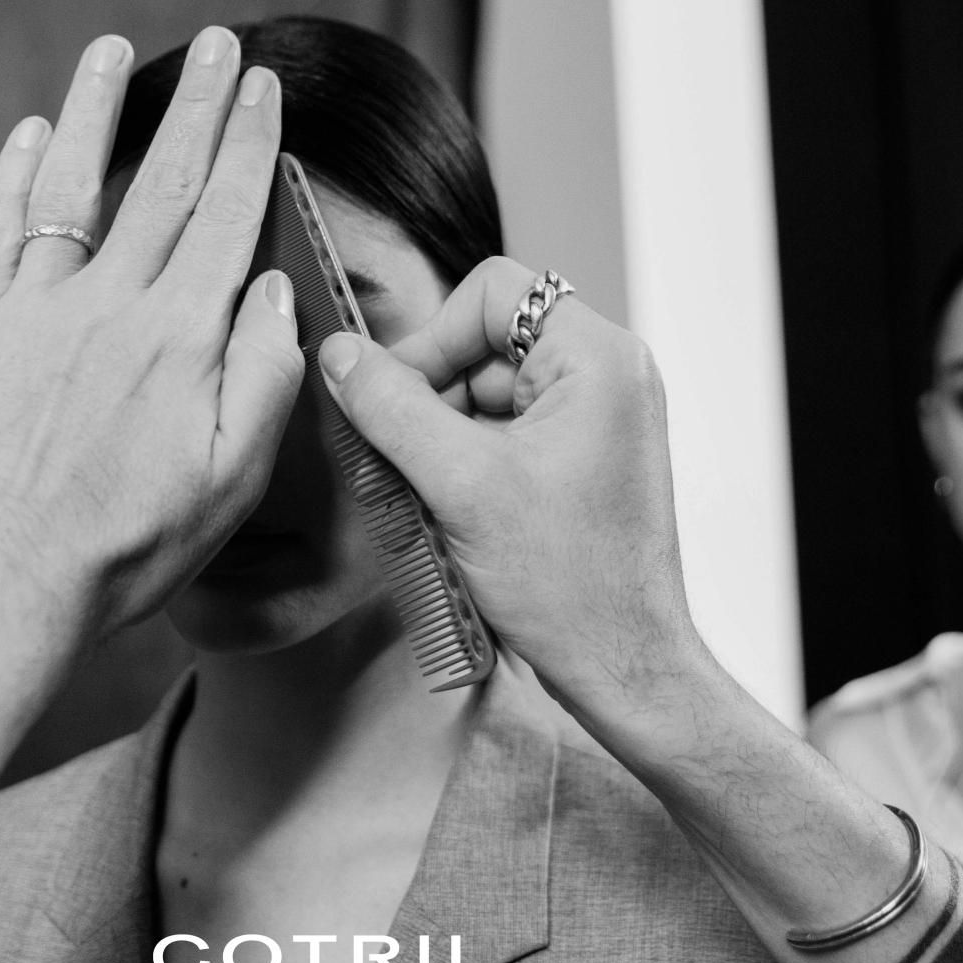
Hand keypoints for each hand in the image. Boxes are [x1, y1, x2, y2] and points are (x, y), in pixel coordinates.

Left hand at [0, 27, 304, 779]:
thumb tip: (270, 288)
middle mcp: (109, 305)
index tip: (263, 86)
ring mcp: (33, 310)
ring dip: (97, 111)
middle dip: (196, 105)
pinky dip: (13, 177)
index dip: (248, 142)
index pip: (225, 214)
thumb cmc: (128, 546)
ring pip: (72, 186)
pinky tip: (32, 134)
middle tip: (218, 41)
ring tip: (113, 49)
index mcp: (180, 337)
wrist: (2, 585)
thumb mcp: (232, 479)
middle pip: (161, 182)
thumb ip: (265, 375)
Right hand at [317, 256, 708, 717]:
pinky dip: (466, 464)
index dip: (432, 338)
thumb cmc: (571, 586)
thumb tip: (339, 356)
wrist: (623, 669)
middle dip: (434, 396)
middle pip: (487, 341)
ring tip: (432, 498)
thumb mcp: (460, 486)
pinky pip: (506, 433)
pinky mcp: (584, 461)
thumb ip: (392, 409)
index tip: (394, 397)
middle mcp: (608, 377)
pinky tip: (453, 514)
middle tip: (402, 458)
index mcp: (599, 359)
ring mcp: (599, 420)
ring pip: (488, 392)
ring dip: (444, 437)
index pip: (493, 293)